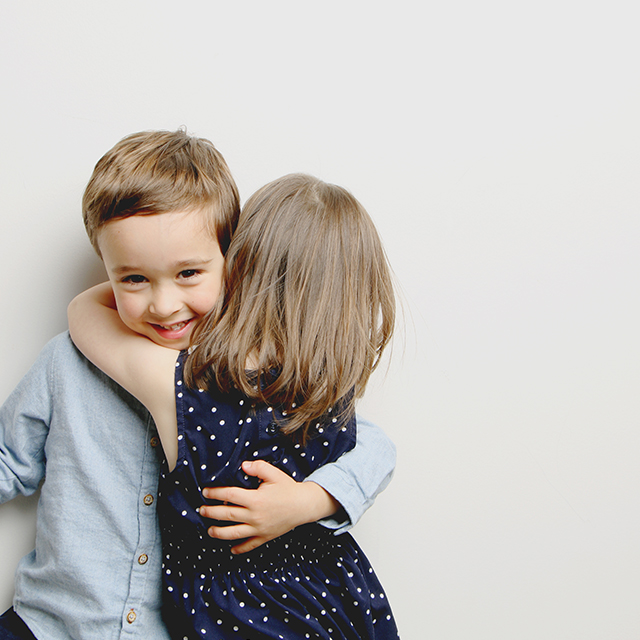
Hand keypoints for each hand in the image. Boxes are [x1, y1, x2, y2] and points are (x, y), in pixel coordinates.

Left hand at [200, 460, 339, 553]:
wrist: (304, 505)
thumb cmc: (288, 488)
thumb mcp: (274, 474)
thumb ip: (258, 467)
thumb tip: (243, 466)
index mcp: (255, 499)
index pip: (229, 495)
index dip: (215, 493)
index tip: (206, 492)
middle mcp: (254, 515)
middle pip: (227, 515)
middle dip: (211, 512)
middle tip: (201, 510)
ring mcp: (259, 529)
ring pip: (233, 533)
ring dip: (219, 532)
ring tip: (209, 530)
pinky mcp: (265, 537)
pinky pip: (249, 545)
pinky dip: (239, 549)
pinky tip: (231, 549)